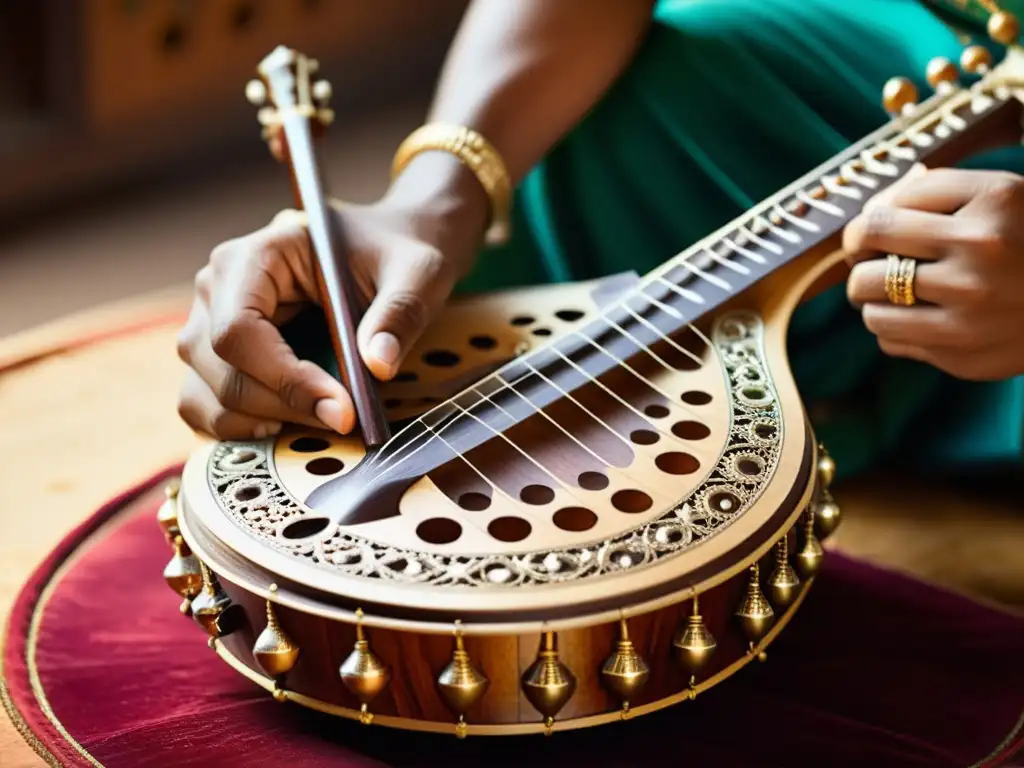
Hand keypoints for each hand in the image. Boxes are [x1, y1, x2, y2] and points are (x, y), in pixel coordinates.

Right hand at [176, 161, 488, 439]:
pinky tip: (294, 422)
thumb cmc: (395, 255)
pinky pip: (206, 407)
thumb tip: (378, 365)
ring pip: (206, 397)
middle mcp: (218, 288)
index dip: (286, 380)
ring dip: (263, 422)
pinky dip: (245, 428)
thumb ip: (400, 313)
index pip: (239, 330)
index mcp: (257, 255)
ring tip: (324, 419)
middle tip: (347, 420)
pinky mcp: (215, 357)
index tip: (342, 410)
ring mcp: (209, 324)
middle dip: (284, 407)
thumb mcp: (415, 273)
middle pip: (221, 370)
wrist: (385, 255)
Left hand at [843, 164, 1023, 380]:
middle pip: (867, 253)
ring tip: (895, 293)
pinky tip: (923, 320)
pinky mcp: (964, 353)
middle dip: (859, 258)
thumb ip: (934, 194)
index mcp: (992, 202)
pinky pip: (890, 341)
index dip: (866, 224)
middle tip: (870, 262)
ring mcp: (972, 308)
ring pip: (870, 306)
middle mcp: (983, 252)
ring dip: (871, 300)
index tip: (871, 234)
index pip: (883, 213)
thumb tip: (870, 208)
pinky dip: (894, 331)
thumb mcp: (1000, 198)